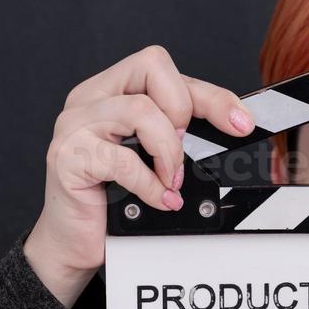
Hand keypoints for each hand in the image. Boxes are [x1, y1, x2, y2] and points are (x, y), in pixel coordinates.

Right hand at [22, 45, 253, 306]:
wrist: (76, 240)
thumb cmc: (114, 195)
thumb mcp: (154, 155)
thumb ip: (180, 133)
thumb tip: (232, 125)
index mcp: (111, 88)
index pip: (163, 68)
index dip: (209, 94)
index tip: (240, 122)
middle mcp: (89, 98)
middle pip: (151, 68)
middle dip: (182, 112)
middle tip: (181, 153)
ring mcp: (75, 125)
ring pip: (140, 111)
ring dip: (169, 152)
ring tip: (170, 180)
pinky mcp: (69, 158)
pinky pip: (123, 160)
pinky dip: (150, 183)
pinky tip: (159, 198)